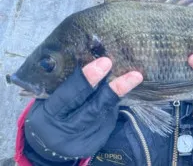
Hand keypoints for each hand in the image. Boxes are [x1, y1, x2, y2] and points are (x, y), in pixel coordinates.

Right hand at [24, 58, 142, 160]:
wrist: (47, 147)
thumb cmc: (48, 113)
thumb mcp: (46, 100)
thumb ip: (61, 84)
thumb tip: (85, 58)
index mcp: (48, 115)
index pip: (69, 95)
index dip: (86, 79)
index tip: (105, 62)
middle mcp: (65, 130)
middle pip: (93, 108)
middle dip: (114, 89)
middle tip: (133, 75)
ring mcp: (81, 140)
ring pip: (104, 114)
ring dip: (118, 94)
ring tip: (134, 77)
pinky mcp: (94, 143)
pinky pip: (107, 120)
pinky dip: (112, 105)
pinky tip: (119, 92)